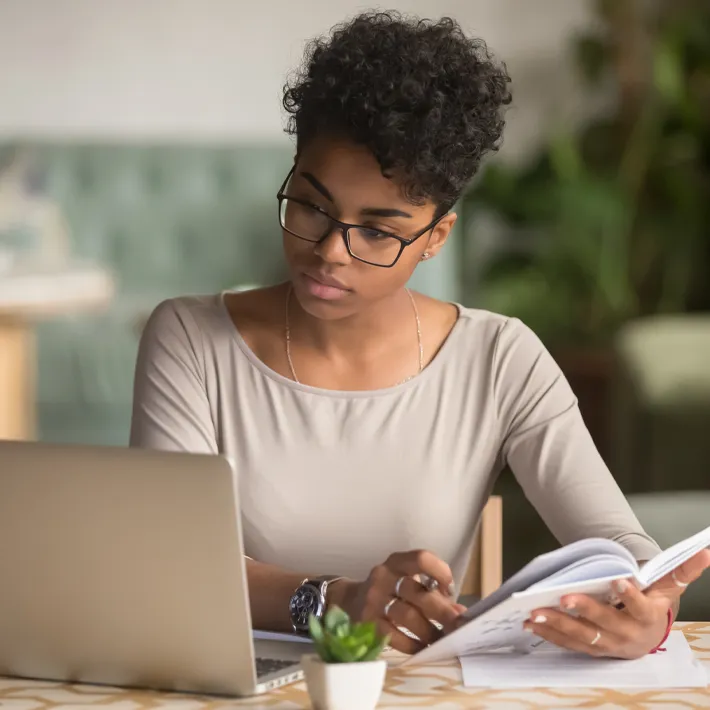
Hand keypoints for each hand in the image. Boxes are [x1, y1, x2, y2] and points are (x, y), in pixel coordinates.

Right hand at [330, 550, 466, 653]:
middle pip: (416, 592)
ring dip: (429, 631)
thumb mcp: (406, 581)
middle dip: (441, 611)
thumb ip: (432, 592)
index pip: (421, 558)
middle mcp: (383, 577)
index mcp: (396, 562)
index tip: (450, 589)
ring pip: (407, 616)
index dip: (440, 572)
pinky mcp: (367, 622)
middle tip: (457, 625)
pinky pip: (394, 636)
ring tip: (442, 640)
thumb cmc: (389, 590)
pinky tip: (423, 648)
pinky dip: (412, 644)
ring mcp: (373, 600)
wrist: (349, 601)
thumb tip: (459, 612)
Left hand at [523, 548, 709, 658]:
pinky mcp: (590, 648)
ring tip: (536, 612)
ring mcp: (607, 644)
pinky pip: (568, 643)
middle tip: (564, 597)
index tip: (618, 580)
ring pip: (581, 636)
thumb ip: (682, 569)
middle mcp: (627, 634)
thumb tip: (706, 550)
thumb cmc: (655, 604)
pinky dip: (549, 634)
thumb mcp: (668, 587)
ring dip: (557, 624)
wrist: (648, 635)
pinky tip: (531, 622)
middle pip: (604, 623)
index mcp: (647, 617)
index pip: (639, 606)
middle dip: (584, 611)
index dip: (630, 594)